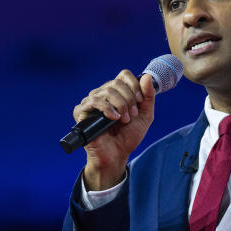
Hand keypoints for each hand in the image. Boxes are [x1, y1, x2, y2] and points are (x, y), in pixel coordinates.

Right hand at [73, 70, 156, 190]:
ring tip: (124, 120)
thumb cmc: (128, 136)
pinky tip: (114, 118)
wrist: (117, 155)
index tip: (140, 101)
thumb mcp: (145, 115)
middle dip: (129, 99)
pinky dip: (107, 108)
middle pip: (117, 83)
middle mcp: (102, 94)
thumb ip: (148, 96)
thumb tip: (147, 76)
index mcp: (116, 92)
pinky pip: (94, 101)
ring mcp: (91, 102)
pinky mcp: (82, 111)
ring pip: (107, 90)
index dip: (134, 85)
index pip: (123, 75)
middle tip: (132, 115)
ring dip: (121, 105)